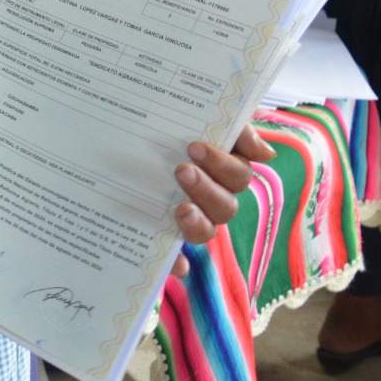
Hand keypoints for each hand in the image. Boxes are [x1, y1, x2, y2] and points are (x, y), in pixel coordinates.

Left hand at [168, 127, 275, 277]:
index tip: (195, 148)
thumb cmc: (168, 126)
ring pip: (207, 231)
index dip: (223, 165)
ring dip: (198, 222)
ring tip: (181, 208)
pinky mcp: (162, 236)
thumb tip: (266, 154)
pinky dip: (180, 264)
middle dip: (207, 189)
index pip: (239, 176)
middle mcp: (210, 199)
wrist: (115, 135)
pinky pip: (177, 259)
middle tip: (181, 171)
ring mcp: (187, 219)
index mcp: (221, 172)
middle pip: (225, 207)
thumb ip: (234, 130)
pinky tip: (177, 264)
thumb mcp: (197, 116)